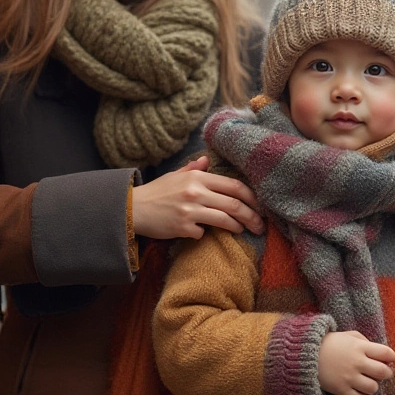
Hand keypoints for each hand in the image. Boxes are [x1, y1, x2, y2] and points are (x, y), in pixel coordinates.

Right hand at [131, 156, 264, 239]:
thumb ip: (193, 169)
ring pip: (224, 220)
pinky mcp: (182, 227)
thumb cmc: (156, 192)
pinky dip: (204, 234)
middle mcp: (196, 192)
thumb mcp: (175, 175)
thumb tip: (206, 160)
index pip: (234, 186)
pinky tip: (201, 233)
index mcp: (197, 178)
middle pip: (234, 205)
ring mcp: (189, 210)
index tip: (260, 206)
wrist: (133, 208)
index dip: (252, 197)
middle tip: (260, 226)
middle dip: (252, 216)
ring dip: (237, 227)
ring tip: (242, 230)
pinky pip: (202, 233)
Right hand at [317, 330, 394, 394]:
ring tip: (367, 383)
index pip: (386, 353)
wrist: (305, 354)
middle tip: (380, 373)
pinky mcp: (340, 390)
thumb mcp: (348, 336)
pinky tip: (358, 392)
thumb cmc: (330, 344)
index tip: (387, 358)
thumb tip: (381, 353)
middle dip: (386, 373)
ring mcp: (349, 377)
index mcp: (360, 347)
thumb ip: (365, 341)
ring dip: (373, 386)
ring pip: (373, 388)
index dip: (390, 356)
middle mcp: (357, 362)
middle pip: (383, 372)